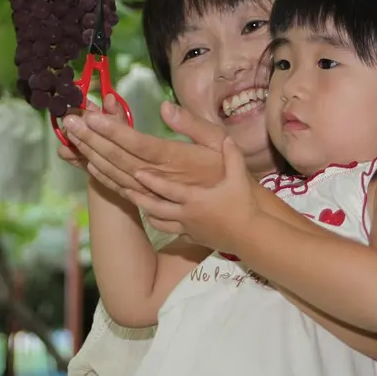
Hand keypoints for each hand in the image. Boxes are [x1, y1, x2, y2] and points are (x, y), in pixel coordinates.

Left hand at [62, 101, 225, 196]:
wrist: (239, 222)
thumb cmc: (232, 180)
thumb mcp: (221, 144)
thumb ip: (192, 125)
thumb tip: (164, 107)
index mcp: (176, 161)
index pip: (138, 143)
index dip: (112, 130)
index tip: (91, 116)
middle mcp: (161, 180)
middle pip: (119, 158)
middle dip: (92, 139)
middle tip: (69, 122)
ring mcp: (156, 197)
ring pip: (117, 175)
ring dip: (93, 156)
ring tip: (72, 139)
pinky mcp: (154, 208)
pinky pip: (124, 193)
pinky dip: (106, 178)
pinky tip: (90, 165)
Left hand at [127, 135, 263, 252]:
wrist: (251, 238)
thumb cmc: (244, 206)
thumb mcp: (239, 178)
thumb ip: (232, 157)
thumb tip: (227, 138)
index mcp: (195, 198)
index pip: (168, 189)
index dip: (151, 181)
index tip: (136, 172)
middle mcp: (186, 214)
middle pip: (156, 207)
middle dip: (139, 197)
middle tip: (125, 187)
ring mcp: (188, 228)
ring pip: (160, 222)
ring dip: (147, 212)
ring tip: (136, 203)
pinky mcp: (193, 238)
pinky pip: (172, 232)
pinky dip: (162, 225)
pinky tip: (158, 220)